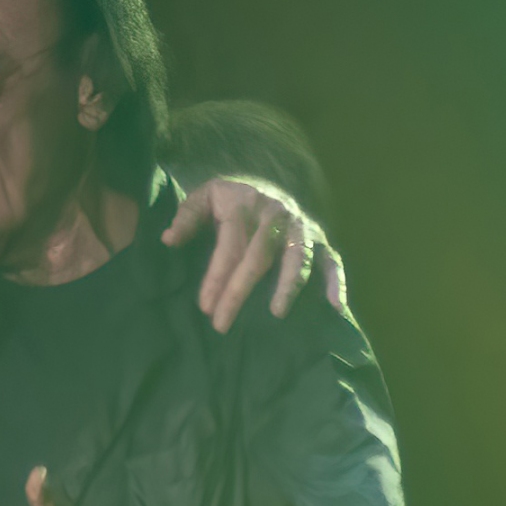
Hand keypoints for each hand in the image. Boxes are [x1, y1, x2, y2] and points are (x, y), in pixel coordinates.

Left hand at [161, 176, 345, 332]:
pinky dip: (336, 282)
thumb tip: (169, 240)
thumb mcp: (206, 196)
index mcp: (245, 205)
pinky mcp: (320, 238)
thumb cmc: (232, 199)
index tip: (205, 307)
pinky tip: (336, 307)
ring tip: (276, 313)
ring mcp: (300, 227)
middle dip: (239, 292)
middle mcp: (275, 215)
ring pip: (296, 258)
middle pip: (258, 257)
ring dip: (288, 285)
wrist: (269, 181)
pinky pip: (332, 260)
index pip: (229, 246)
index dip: (216, 277)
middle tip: (222, 324)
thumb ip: (187, 217)